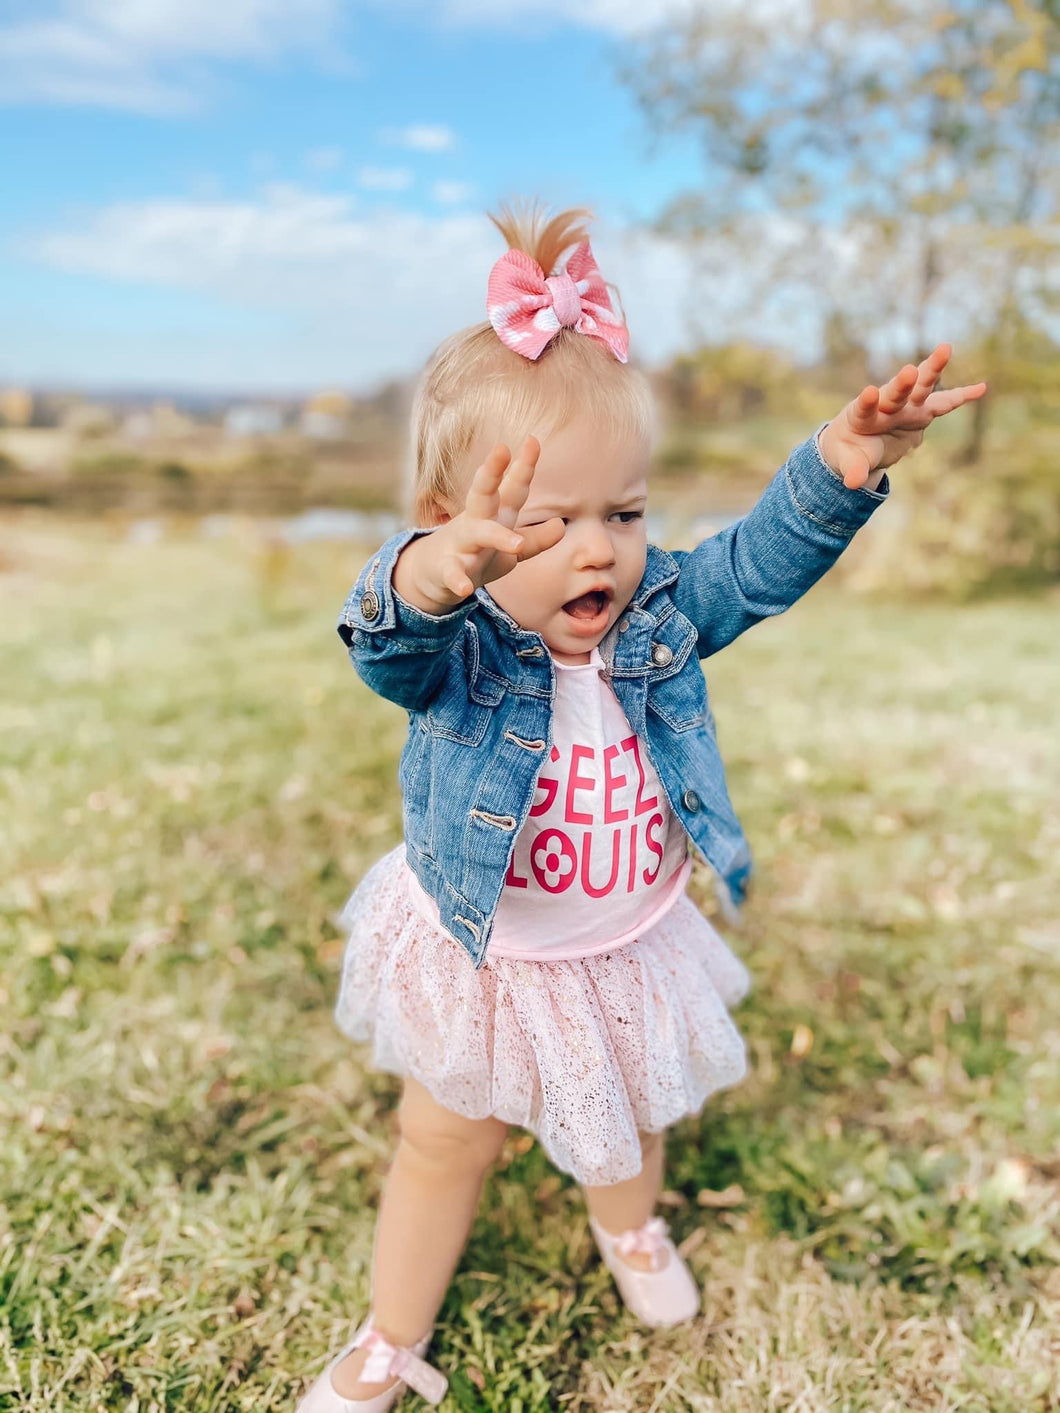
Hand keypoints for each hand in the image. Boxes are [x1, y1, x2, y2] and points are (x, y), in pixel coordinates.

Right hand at [429, 435, 565, 603]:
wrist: (434, 577)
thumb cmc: (477, 556)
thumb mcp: (511, 550)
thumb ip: (536, 539)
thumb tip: (561, 526)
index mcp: (494, 515)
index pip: (511, 487)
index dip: (523, 466)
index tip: (533, 440)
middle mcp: (476, 523)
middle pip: (483, 493)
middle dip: (491, 472)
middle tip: (501, 449)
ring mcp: (460, 545)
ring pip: (477, 534)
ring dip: (496, 537)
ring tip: (516, 544)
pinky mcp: (446, 569)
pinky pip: (452, 574)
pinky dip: (457, 581)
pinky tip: (465, 590)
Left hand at [819, 344, 987, 489]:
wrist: (861, 442)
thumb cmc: (850, 450)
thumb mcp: (849, 462)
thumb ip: (853, 469)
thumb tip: (853, 482)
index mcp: (861, 416)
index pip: (864, 408)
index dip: (867, 401)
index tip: (870, 392)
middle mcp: (885, 406)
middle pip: (895, 392)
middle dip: (903, 384)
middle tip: (909, 372)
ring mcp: (906, 406)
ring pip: (921, 387)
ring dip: (932, 369)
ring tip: (945, 349)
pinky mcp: (922, 411)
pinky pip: (944, 403)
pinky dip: (962, 396)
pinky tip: (982, 388)